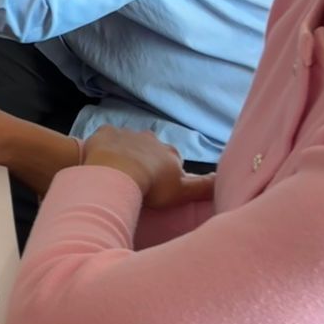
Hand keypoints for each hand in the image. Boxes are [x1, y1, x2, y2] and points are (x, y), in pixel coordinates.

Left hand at [82, 127, 216, 208]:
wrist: (117, 173)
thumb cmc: (152, 186)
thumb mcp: (183, 191)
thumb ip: (204, 187)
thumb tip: (221, 180)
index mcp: (169, 152)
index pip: (173, 160)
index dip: (167, 172)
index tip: (159, 185)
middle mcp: (151, 138)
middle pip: (151, 148)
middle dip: (147, 159)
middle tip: (139, 179)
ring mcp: (127, 133)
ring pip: (129, 142)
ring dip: (126, 153)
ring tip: (118, 172)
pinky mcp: (105, 132)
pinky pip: (106, 137)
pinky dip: (105, 146)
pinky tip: (102, 160)